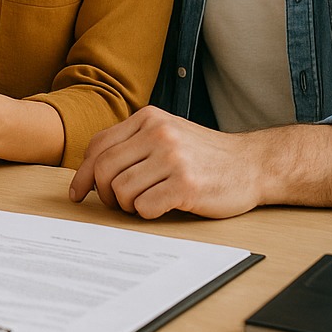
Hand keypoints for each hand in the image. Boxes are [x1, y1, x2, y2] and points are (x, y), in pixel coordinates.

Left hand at [68, 106, 262, 218]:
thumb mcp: (167, 134)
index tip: (78, 192)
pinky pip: (144, 206)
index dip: (83, 173)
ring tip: (145, 202)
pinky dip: (146, 213)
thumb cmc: (205, 155)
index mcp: (148, 118)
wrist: (252, 164)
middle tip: (116, 202)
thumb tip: (91, 171)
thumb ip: (133, 143)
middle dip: (103, 193)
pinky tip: (161, 206)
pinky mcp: (186, 185)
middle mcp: (159, 134)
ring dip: (127, 205)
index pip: (99, 146)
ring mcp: (173, 158)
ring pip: (121, 190)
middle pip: (104, 169)